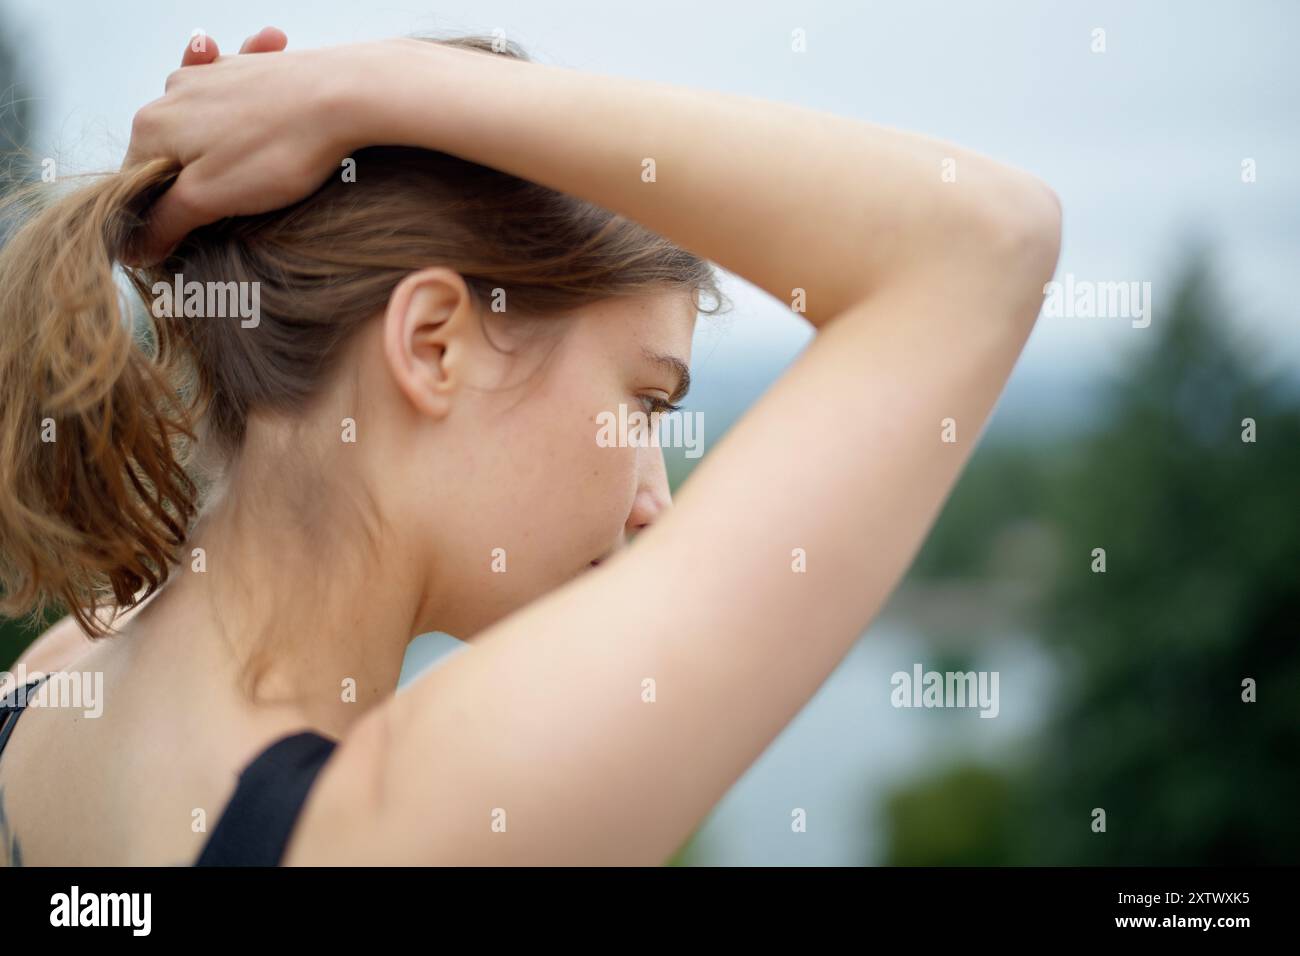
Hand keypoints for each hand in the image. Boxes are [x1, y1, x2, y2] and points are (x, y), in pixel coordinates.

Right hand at [124, 28, 376, 264]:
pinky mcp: (247, 70)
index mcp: (150, 127)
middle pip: (168, 156)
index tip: (191, 237)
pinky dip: (244, 119)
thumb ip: (165, 221)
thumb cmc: (275, 151)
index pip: (136, 184)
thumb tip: (135, 248)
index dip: (162, 217)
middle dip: (195, 185)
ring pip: (202, 130)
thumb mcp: (210, 199)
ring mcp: (210, 76)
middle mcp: (171, 93)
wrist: (342, 96)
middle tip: (236, 205)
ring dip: (222, 154)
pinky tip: (266, 127)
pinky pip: (234, 101)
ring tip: (258, 170)